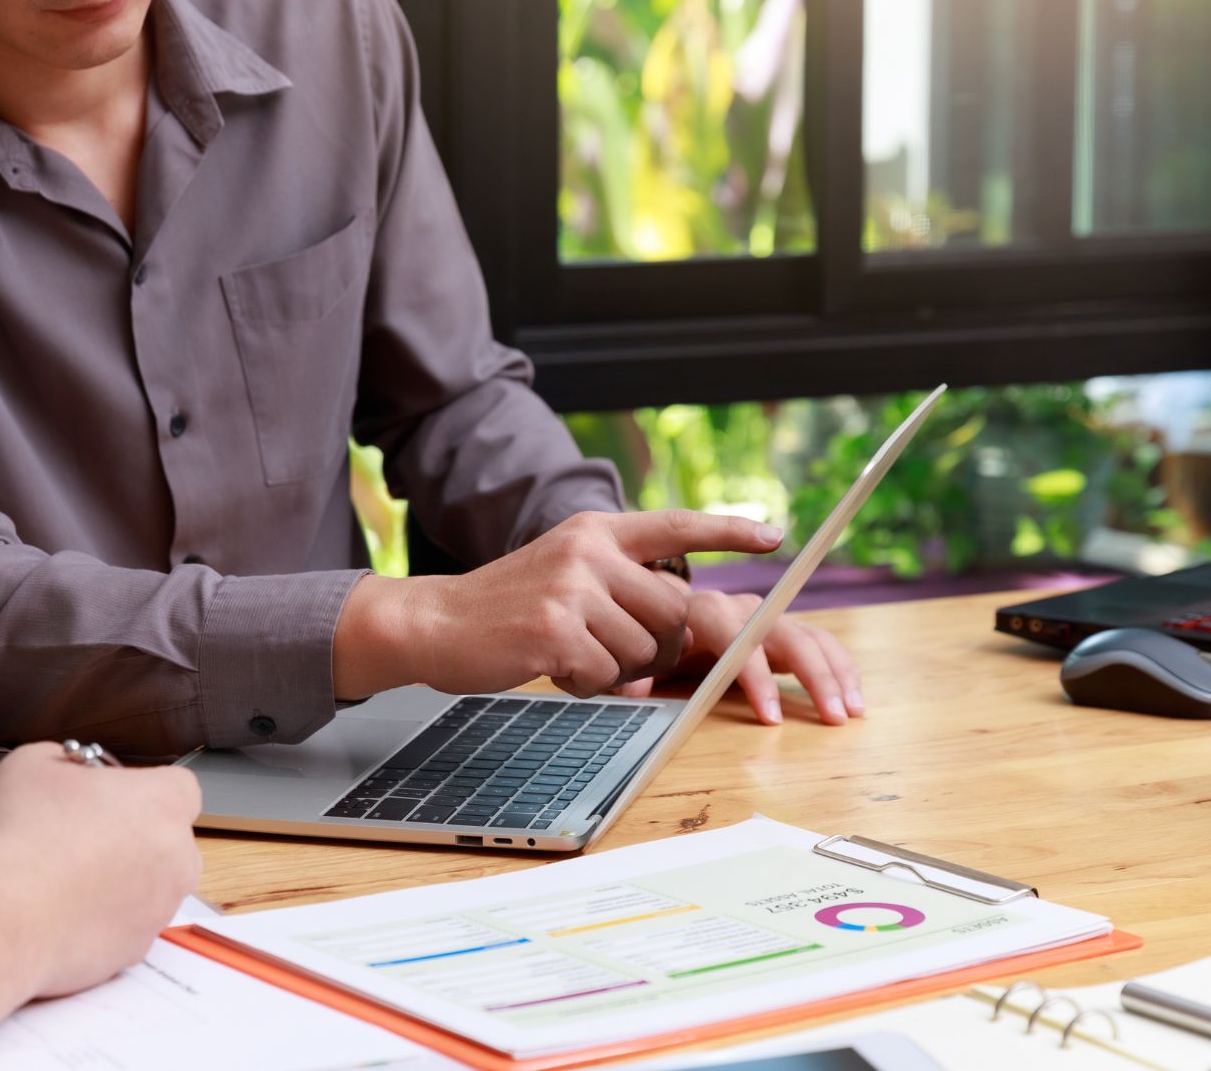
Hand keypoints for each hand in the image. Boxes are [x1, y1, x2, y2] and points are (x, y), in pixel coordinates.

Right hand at [0, 745, 202, 1031]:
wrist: (0, 917)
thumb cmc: (19, 837)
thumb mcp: (30, 765)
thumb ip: (64, 761)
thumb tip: (65, 768)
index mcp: (163, 804)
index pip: (178, 787)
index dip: (141, 789)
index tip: (107, 795)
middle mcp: (177, 858)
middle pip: (166, 840)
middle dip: (132, 837)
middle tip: (80, 834)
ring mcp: (159, 910)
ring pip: (147, 888)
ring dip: (116, 881)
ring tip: (60, 877)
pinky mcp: (135, 952)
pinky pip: (124, 927)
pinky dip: (99, 921)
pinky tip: (57, 912)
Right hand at [335, 509, 783, 699]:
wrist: (435, 621)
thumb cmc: (507, 608)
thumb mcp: (565, 572)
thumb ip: (618, 583)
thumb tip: (679, 617)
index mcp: (596, 531)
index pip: (676, 525)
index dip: (729, 530)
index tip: (775, 534)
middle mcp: (590, 551)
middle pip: (672, 612)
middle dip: (652, 646)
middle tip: (602, 648)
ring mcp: (574, 588)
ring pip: (644, 650)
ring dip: (615, 668)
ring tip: (567, 653)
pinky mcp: (558, 629)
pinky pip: (607, 675)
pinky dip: (586, 684)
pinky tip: (550, 667)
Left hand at [617, 588, 865, 724]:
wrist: (664, 610)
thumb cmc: (656, 641)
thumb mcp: (642, 658)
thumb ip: (636, 673)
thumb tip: (631, 691)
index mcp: (703, 612)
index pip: (733, 633)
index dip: (753, 673)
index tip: (770, 716)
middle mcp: (740, 607)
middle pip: (782, 632)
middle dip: (811, 674)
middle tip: (831, 716)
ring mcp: (766, 617)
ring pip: (809, 636)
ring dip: (834, 673)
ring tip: (850, 713)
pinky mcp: (784, 630)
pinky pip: (820, 643)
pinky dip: (840, 669)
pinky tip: (855, 699)